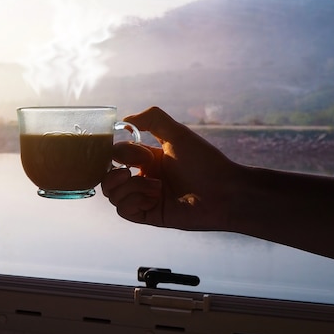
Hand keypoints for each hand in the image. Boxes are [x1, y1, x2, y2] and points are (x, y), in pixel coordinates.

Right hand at [102, 107, 242, 231]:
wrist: (224, 192)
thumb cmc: (205, 162)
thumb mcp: (178, 133)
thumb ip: (152, 119)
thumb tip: (125, 119)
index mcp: (149, 159)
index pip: (117, 155)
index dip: (120, 153)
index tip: (139, 154)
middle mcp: (144, 178)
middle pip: (108, 178)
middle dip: (111, 174)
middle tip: (127, 172)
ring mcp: (146, 198)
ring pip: (113, 195)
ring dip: (129, 187)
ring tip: (155, 186)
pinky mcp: (150, 215)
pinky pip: (124, 211)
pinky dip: (132, 201)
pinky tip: (153, 197)